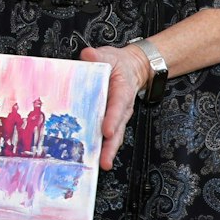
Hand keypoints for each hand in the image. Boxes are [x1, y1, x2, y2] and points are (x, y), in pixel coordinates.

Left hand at [79, 43, 150, 170]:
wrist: (131, 68)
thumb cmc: (117, 63)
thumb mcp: (109, 55)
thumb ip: (98, 56)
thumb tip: (88, 55)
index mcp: (122, 91)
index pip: (117, 106)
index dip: (112, 119)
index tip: (106, 131)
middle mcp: (121, 107)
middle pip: (118, 129)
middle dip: (111, 146)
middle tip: (104, 161)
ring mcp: (117, 116)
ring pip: (113, 136)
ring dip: (106, 151)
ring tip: (100, 165)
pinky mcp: (110, 120)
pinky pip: (105, 135)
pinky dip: (100, 146)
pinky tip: (90, 157)